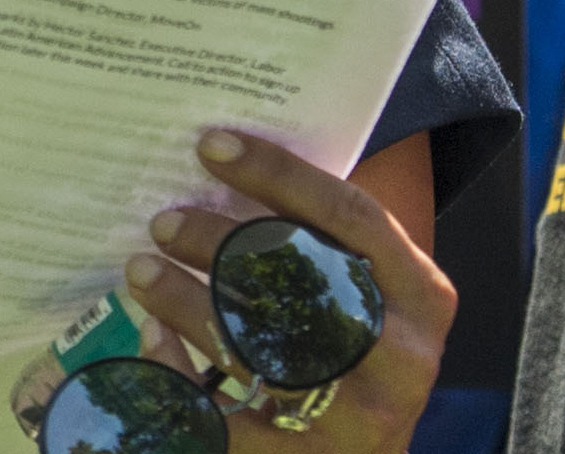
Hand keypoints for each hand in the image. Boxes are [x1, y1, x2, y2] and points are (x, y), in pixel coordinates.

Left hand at [122, 129, 456, 452]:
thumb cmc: (362, 357)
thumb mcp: (369, 296)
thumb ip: (325, 245)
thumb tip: (227, 169)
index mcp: (423, 296)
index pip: (351, 218)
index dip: (280, 176)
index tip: (211, 145)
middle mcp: (400, 359)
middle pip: (300, 283)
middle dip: (220, 245)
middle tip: (163, 221)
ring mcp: (355, 419)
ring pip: (254, 351)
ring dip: (186, 305)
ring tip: (142, 272)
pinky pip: (220, 416)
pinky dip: (176, 374)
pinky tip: (150, 338)